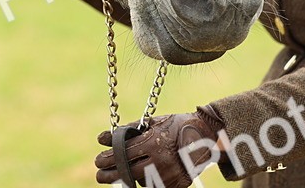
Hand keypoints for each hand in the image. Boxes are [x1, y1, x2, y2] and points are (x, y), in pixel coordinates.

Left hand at [94, 111, 221, 186]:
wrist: (206, 136)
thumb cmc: (176, 125)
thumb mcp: (152, 122)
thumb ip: (128, 130)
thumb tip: (101, 138)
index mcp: (153, 143)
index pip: (123, 153)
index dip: (107, 158)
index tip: (98, 160)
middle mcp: (160, 161)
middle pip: (127, 172)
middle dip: (109, 174)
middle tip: (100, 174)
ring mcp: (169, 175)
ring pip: (139, 183)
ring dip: (124, 181)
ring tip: (115, 178)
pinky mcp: (176, 185)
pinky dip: (144, 184)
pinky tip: (136, 180)